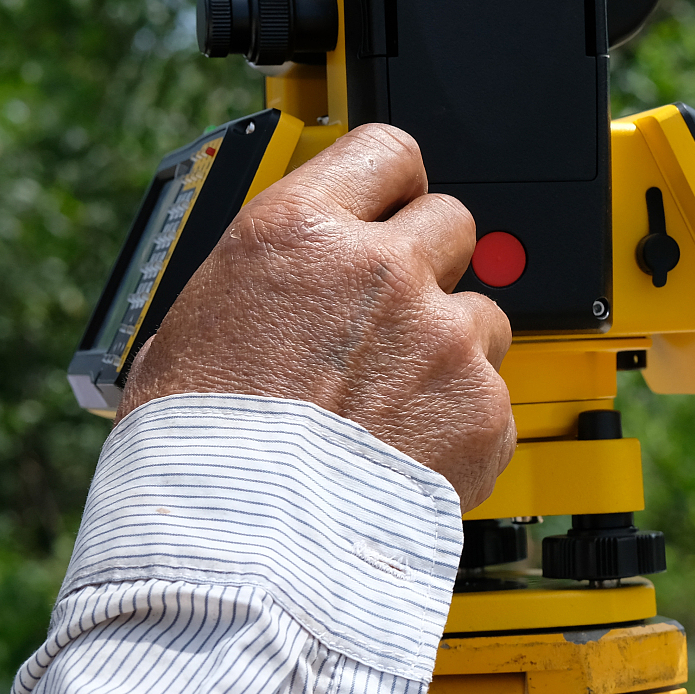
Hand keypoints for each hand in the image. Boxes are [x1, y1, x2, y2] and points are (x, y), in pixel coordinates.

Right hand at [120, 123, 515, 509]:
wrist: (241, 542)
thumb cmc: (201, 446)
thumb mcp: (199, 323)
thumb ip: (276, 279)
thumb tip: (297, 278)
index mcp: (303, 232)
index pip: (387, 151)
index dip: (396, 181)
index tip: (397, 203)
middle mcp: (384, 268)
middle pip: (454, 223)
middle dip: (433, 264)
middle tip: (397, 318)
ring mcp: (444, 335)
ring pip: (483, 315)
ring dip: (452, 351)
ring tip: (395, 406)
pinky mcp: (484, 405)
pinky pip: (495, 398)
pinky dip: (466, 426)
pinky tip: (413, 453)